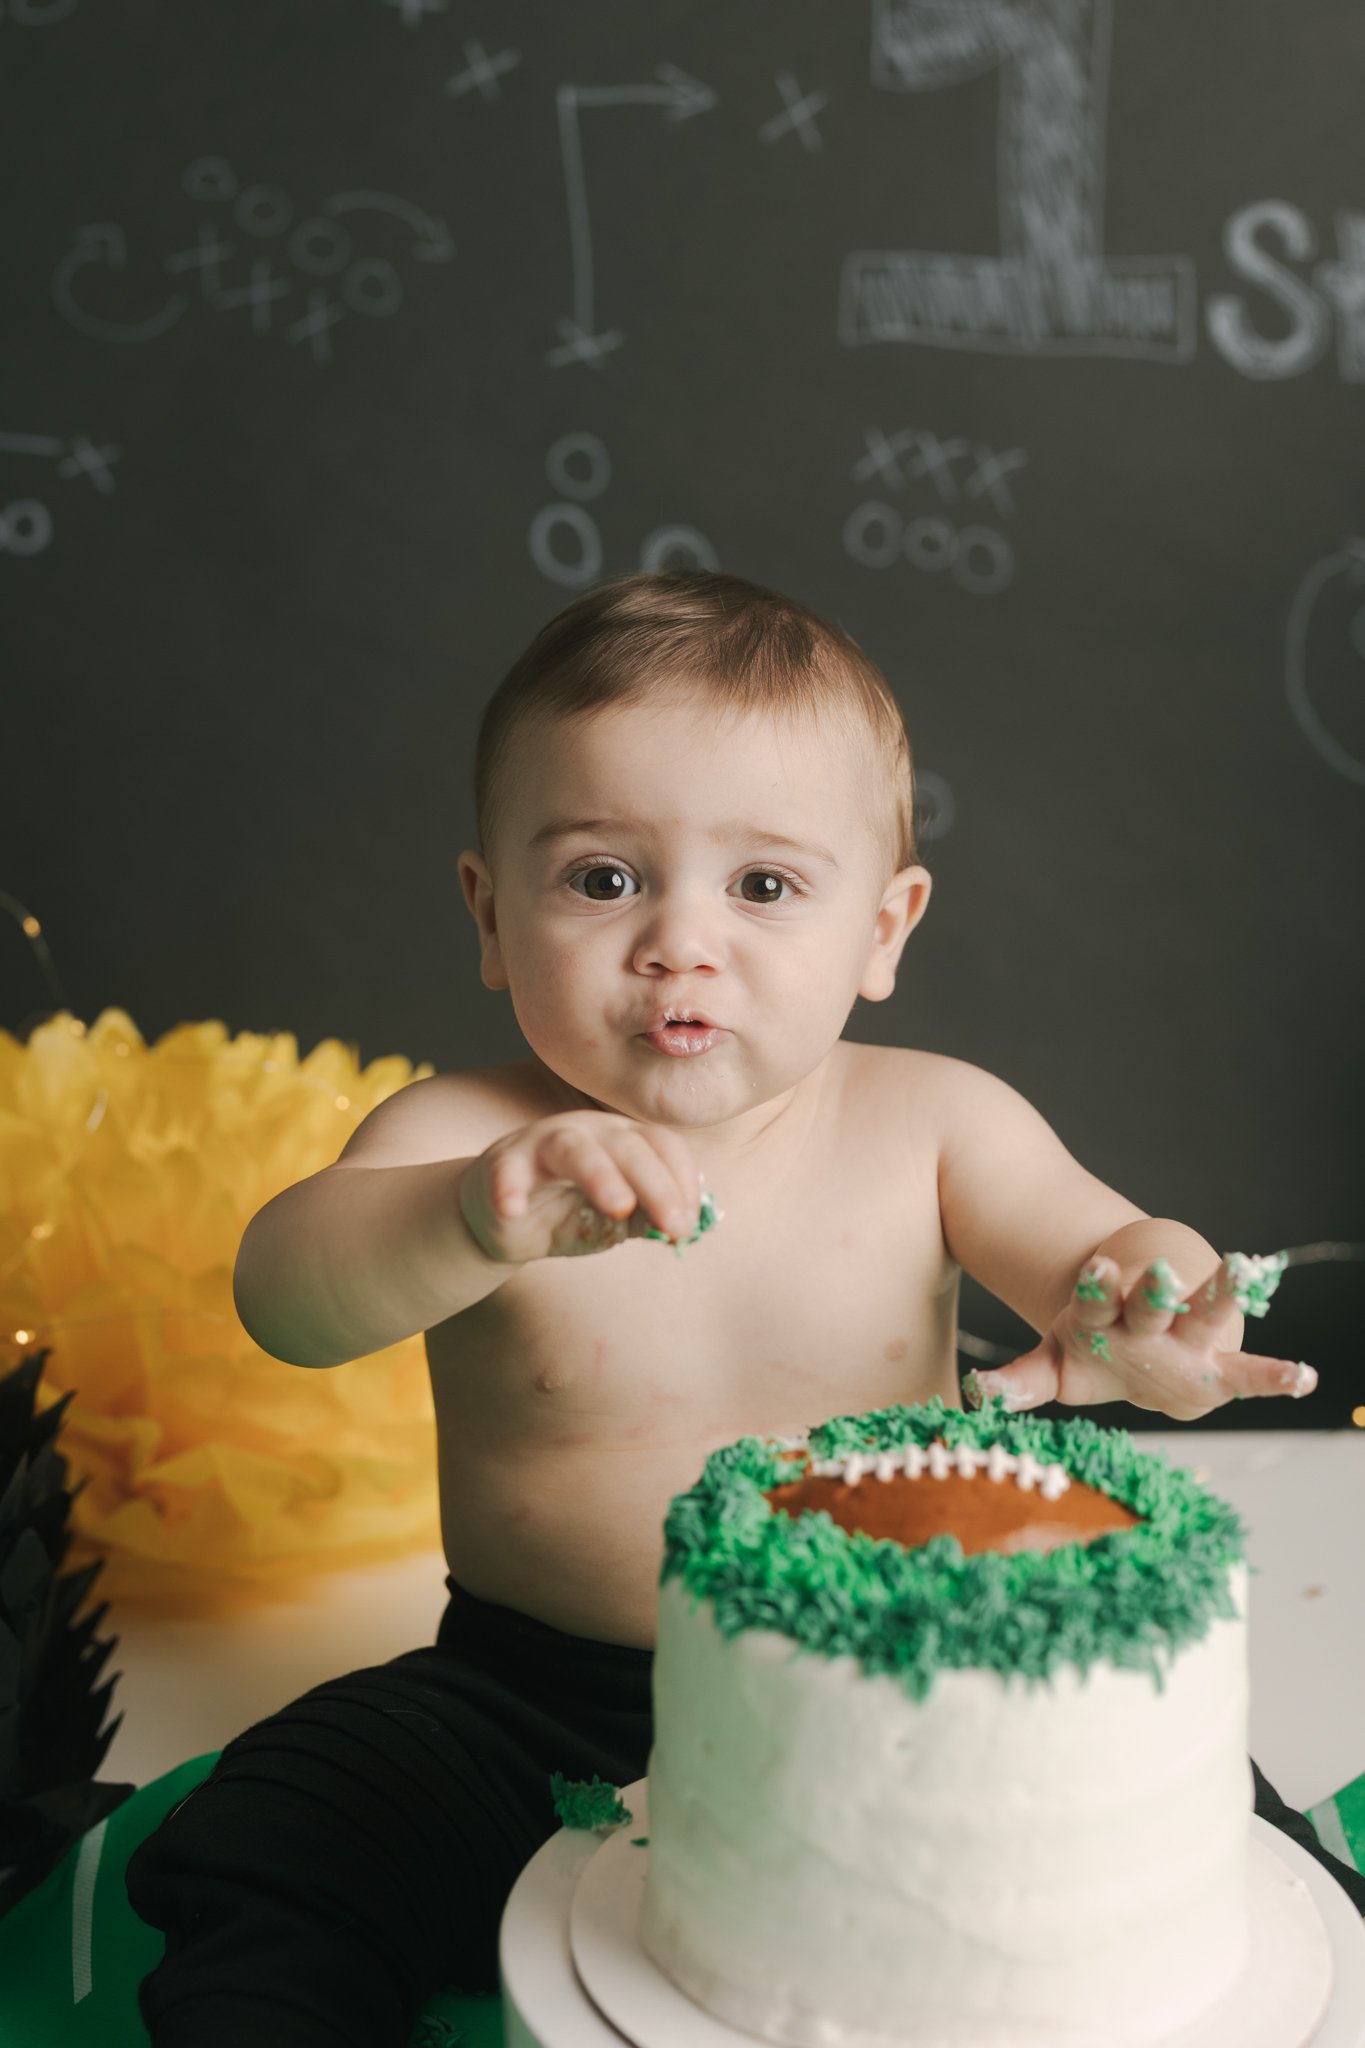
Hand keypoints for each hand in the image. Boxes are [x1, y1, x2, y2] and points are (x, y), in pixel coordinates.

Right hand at [458, 1111, 703, 1265]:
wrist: (503, 1218)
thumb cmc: (566, 1212)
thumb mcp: (612, 1222)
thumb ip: (642, 1220)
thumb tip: (678, 1228)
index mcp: (624, 1138)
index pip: (664, 1146)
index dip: (683, 1183)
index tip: (688, 1226)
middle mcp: (589, 1131)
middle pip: (628, 1147)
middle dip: (657, 1187)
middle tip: (674, 1228)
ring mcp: (543, 1142)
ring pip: (575, 1149)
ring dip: (600, 1176)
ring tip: (619, 1206)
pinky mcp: (503, 1163)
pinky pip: (507, 1172)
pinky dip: (509, 1188)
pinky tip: (513, 1210)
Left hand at [964, 1250, 1316, 1419]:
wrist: (1145, 1333)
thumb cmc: (1099, 1351)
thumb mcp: (1058, 1364)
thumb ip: (1021, 1380)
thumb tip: (978, 1394)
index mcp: (1105, 1317)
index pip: (1097, 1297)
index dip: (1096, 1284)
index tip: (1096, 1267)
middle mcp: (1151, 1319)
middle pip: (1150, 1301)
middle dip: (1152, 1289)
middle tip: (1155, 1269)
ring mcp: (1188, 1334)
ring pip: (1204, 1310)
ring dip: (1222, 1293)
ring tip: (1246, 1269)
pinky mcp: (1219, 1362)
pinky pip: (1249, 1372)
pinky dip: (1275, 1377)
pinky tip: (1305, 1378)